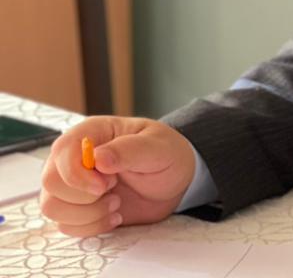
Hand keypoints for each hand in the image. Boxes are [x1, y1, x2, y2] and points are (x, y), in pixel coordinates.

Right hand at [40, 116, 196, 236]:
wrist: (175, 182)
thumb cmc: (168, 156)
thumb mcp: (159, 148)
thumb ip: (130, 150)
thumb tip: (97, 157)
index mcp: (92, 132)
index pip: (62, 151)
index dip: (77, 173)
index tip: (107, 184)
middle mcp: (74, 157)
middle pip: (50, 182)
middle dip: (84, 195)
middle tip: (114, 190)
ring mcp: (72, 184)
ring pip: (52, 206)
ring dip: (87, 214)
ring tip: (116, 203)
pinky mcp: (77, 208)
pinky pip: (65, 225)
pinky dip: (91, 227)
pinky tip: (114, 215)